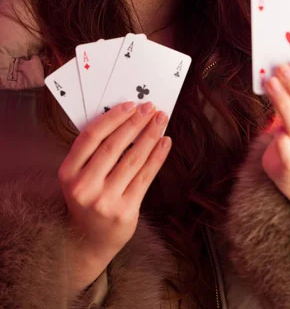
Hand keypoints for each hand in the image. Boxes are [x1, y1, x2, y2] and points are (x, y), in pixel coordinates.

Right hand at [58, 101, 170, 262]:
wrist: (89, 241)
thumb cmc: (88, 197)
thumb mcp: (80, 176)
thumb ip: (96, 151)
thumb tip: (128, 117)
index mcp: (68, 173)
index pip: (90, 137)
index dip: (112, 118)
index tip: (130, 105)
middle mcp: (83, 188)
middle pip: (113, 146)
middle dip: (135, 123)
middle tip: (150, 107)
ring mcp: (104, 201)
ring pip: (132, 160)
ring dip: (150, 136)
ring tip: (161, 120)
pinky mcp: (125, 212)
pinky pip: (145, 177)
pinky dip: (157, 156)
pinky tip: (165, 142)